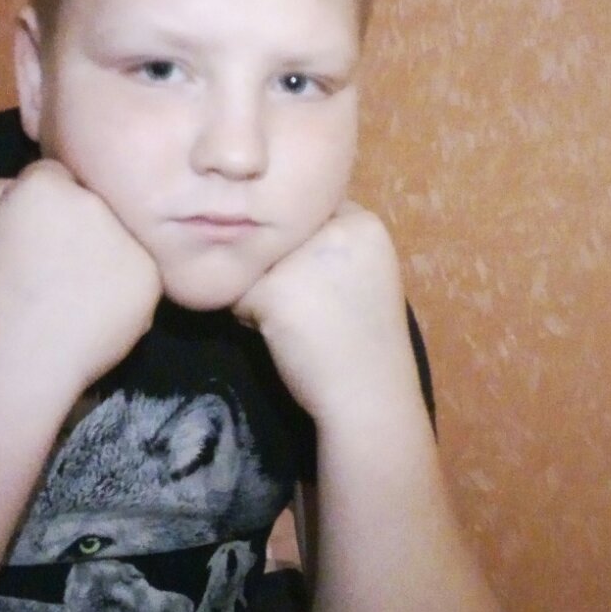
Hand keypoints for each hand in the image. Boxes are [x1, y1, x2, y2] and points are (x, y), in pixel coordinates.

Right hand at [0, 159, 160, 401]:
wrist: (13, 363)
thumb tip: (26, 182)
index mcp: (47, 184)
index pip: (54, 176)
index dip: (41, 209)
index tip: (31, 240)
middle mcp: (94, 202)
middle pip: (92, 203)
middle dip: (78, 226)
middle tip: (54, 270)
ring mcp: (128, 240)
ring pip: (120, 236)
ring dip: (104, 255)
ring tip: (73, 296)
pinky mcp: (151, 278)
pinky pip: (139, 272)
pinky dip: (124, 289)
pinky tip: (93, 314)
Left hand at [234, 202, 411, 421]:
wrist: (370, 395)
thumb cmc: (366, 341)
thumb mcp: (364, 275)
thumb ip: (333, 247)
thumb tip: (276, 232)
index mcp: (365, 224)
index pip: (311, 216)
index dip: (307, 249)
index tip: (323, 285)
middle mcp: (335, 228)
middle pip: (281, 239)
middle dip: (283, 269)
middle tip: (311, 308)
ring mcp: (303, 257)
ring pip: (257, 264)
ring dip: (264, 292)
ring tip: (298, 323)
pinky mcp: (273, 289)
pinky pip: (240, 296)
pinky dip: (251, 319)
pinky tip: (282, 337)